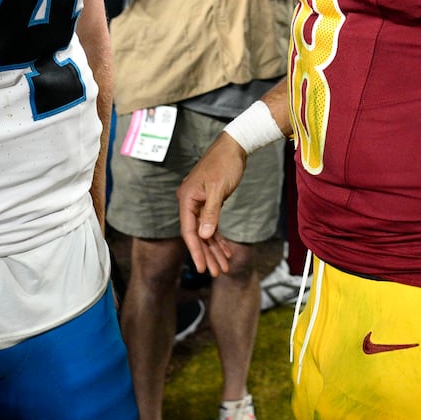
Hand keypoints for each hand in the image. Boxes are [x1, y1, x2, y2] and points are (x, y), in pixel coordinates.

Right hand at [177, 134, 246, 275]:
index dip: (195, 251)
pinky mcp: (209, 202)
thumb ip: (210, 213)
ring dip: (214, 249)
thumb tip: (204, 236)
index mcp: (187, 198)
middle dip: (207, 255)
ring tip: (223, 267)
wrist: (234, 146)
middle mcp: (190, 202)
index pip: (189, 230)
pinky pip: (212, 225)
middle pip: (197, 235)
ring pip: (205, 232)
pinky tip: (226, 250)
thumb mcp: (218, 189)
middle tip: (215, 273)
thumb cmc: (225, 164)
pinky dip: (219, 238)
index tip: (202, 268)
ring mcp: (199, 203)